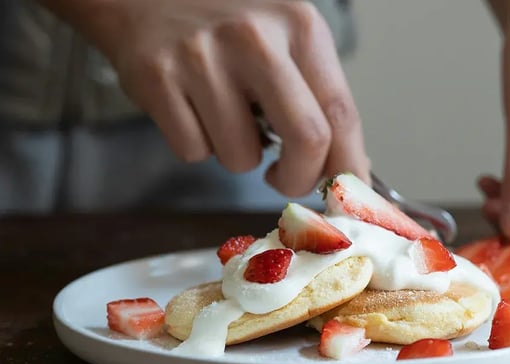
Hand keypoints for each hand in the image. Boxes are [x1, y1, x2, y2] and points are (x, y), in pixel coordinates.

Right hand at [44, 0, 369, 195]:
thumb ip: (318, 98)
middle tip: (286, 180)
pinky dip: (197, 145)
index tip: (344, 190)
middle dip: (300, 179)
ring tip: (224, 116)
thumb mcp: (286, 39)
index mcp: (299, 27)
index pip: (342, 112)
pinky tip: (192, 109)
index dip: (349, 164)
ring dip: (237, 155)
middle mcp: (255, 37)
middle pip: (307, 138)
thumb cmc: (229, 25)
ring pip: (241, 157)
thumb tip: (350, 168)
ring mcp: (202, 57)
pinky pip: (193, 151)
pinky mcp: (156, 77)